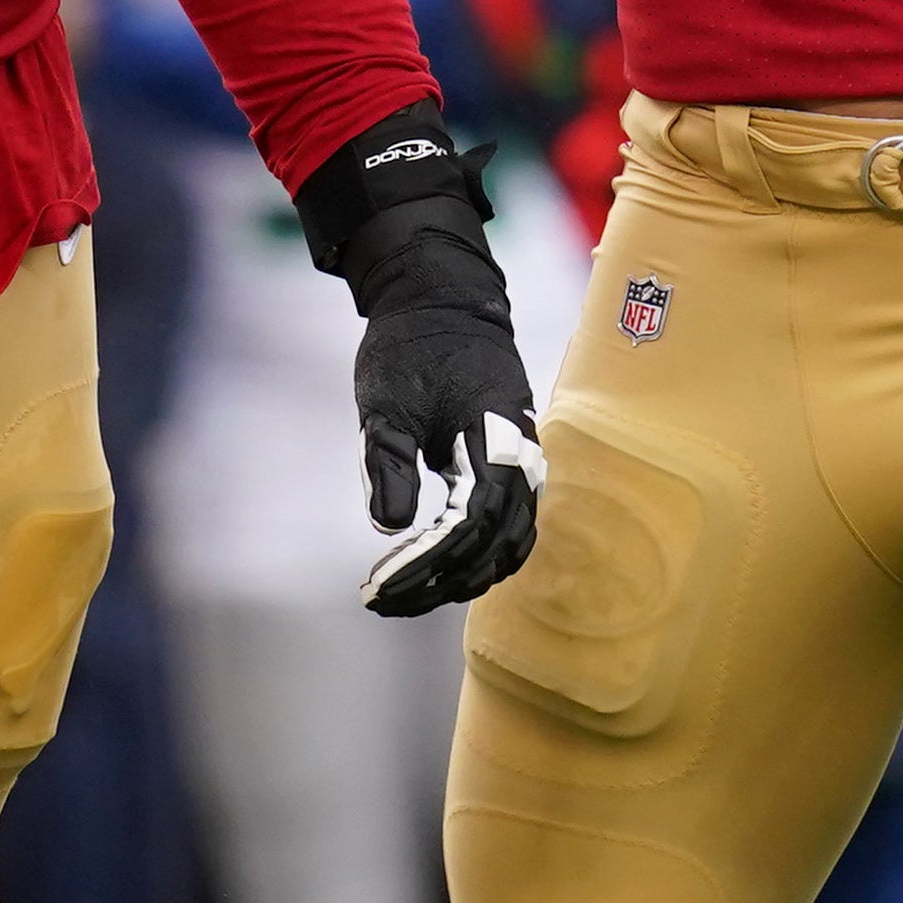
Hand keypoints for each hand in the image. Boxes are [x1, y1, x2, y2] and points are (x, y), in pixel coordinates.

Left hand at [348, 223, 544, 615]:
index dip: (426, 561)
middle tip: (383, 601)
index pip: (468, 522)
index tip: (379, 582)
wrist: (442, 300)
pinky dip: (482, 560)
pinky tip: (442, 575)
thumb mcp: (386, 403)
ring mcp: (523, 463)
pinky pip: (511, 528)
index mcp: (494, 435)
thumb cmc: (410, 347)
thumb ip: (388, 462)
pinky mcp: (513, 466)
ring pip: (509, 544)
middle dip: (440, 582)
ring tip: (407, 597)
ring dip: (462, 578)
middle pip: (494, 544)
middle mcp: (521, 455)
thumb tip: (390, 527)